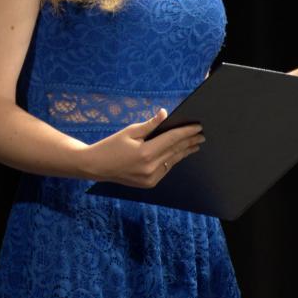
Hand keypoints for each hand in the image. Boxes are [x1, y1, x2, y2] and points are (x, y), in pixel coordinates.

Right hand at [80, 108, 203, 187]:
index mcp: (145, 152)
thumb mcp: (129, 131)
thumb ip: (150, 125)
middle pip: (175, 151)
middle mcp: (150, 167)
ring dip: (184, 152)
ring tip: (195, 145)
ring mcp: (150, 178)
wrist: (96, 166)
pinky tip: (179, 154)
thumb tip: (165, 114)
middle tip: (201, 135)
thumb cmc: (111, 145)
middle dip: (189, 142)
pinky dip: (173, 160)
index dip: (186, 132)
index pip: (172, 139)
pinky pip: (165, 169)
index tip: (197, 126)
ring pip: (172, 161)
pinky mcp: (149, 183)